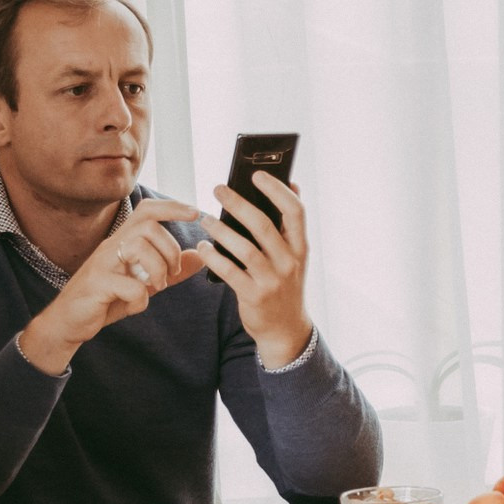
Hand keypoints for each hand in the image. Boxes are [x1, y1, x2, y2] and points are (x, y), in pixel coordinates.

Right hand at [19, 198, 206, 374]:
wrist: (68, 322)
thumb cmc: (106, 299)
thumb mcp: (144, 284)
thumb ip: (171, 270)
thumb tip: (200, 256)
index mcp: (123, 242)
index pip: (147, 211)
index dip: (172, 207)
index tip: (195, 213)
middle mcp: (111, 246)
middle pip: (149, 227)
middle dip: (171, 251)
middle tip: (171, 274)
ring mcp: (102, 264)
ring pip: (140, 247)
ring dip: (158, 270)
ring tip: (156, 288)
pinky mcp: (96, 284)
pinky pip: (131, 286)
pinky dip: (140, 301)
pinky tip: (133, 306)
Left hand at [198, 175, 314, 367]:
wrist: (285, 329)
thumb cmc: (284, 285)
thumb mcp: (294, 256)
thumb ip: (289, 226)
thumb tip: (291, 185)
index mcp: (300, 247)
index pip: (295, 211)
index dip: (277, 190)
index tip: (257, 174)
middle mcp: (290, 262)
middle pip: (264, 225)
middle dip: (238, 203)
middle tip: (218, 189)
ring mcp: (273, 280)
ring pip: (245, 248)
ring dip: (221, 230)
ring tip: (205, 219)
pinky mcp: (254, 296)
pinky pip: (229, 271)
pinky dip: (213, 257)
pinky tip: (202, 247)